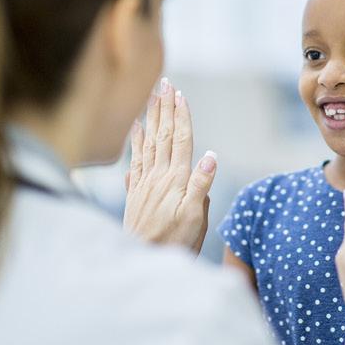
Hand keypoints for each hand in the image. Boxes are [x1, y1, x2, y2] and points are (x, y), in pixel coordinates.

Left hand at [123, 78, 218, 253]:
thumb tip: (211, 155)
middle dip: (164, 108)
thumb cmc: (174, 243)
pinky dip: (134, 142)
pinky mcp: (135, 194)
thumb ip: (201, 185)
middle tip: (164, 84)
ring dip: (149, 118)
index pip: (180, 140)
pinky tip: (133, 130)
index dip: (181, 116)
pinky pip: (134, 160)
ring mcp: (144, 184)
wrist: (141, 260)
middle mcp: (158, 176)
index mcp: (176, 179)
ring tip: (148, 97)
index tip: (180, 94)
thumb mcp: (195, 218)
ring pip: (147, 143)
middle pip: (162, 135)